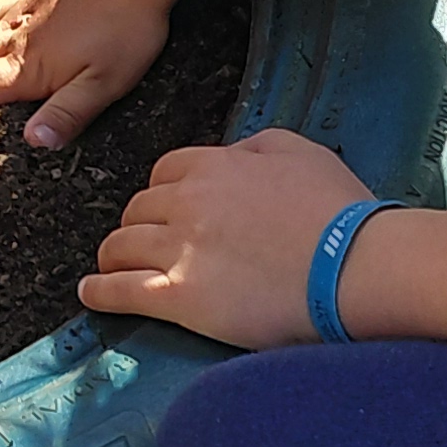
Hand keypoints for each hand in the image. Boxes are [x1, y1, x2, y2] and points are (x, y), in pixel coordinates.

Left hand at [78, 128, 373, 348]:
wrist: (355, 265)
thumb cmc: (339, 211)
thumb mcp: (300, 152)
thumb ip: (255, 147)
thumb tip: (232, 155)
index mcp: (215, 165)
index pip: (164, 171)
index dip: (162, 191)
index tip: (166, 208)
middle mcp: (188, 203)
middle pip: (137, 208)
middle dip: (138, 223)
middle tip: (143, 241)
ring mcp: (180, 251)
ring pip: (121, 246)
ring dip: (113, 255)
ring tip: (111, 267)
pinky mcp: (180, 298)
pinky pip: (121, 290)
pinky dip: (100, 291)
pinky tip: (91, 293)